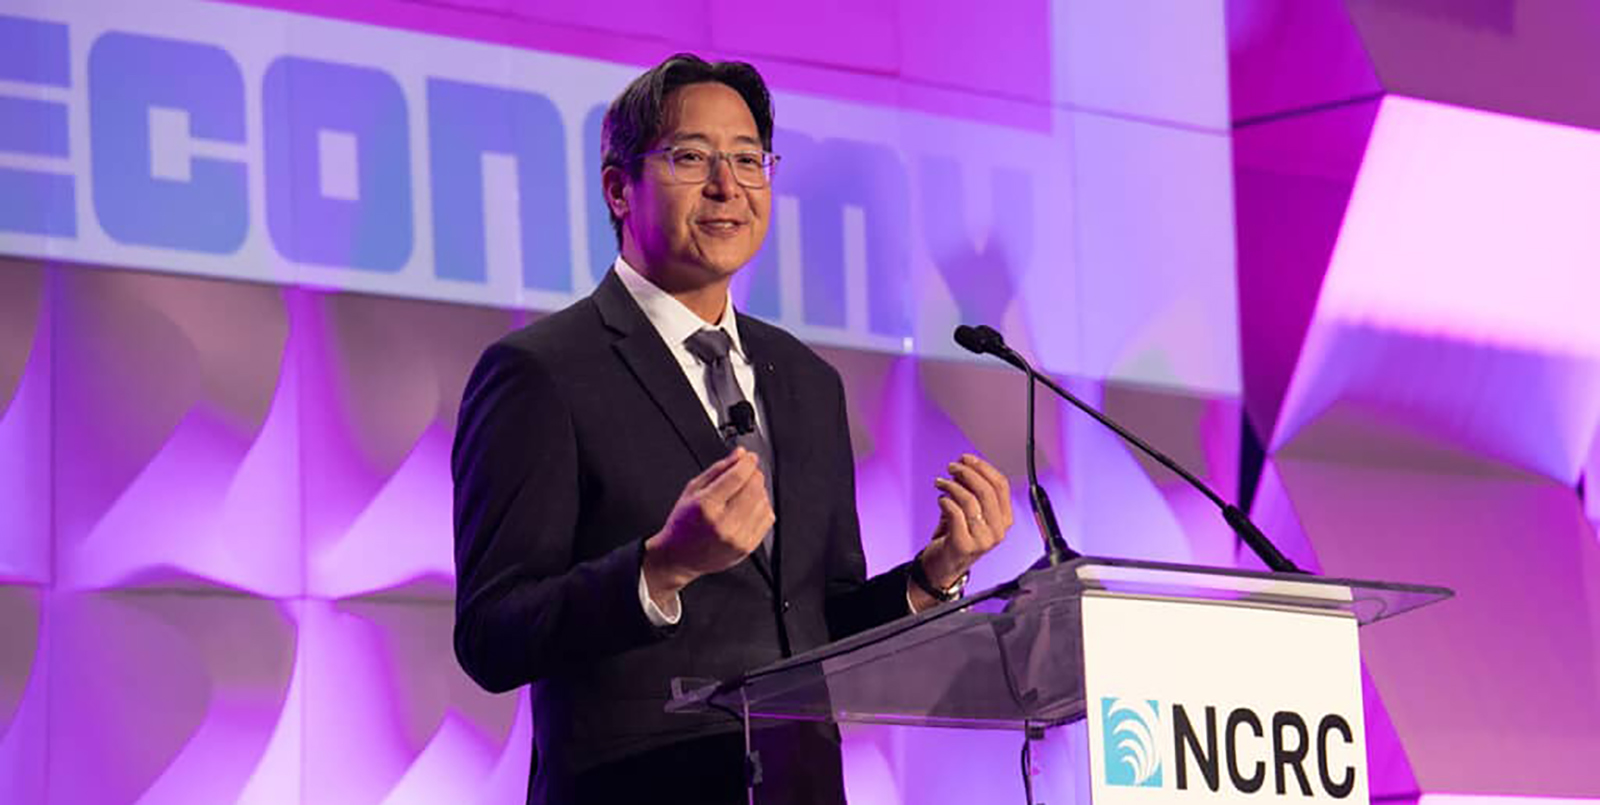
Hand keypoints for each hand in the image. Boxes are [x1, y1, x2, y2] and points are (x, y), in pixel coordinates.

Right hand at [642, 448, 773, 604]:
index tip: (750, 458)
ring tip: (745, 492)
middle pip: (754, 488)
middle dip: (754, 474)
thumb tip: (740, 454)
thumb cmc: (683, 524)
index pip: (737, 476)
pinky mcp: (747, 547)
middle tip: (747, 473)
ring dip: (759, 491)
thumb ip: (718, 469)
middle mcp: (723, 523)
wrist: (680, 557)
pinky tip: (750, 507)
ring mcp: (737, 537)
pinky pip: (767, 519)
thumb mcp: (693, 490)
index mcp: (706, 506)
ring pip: (764, 502)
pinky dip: (763, 507)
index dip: (748, 462)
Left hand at [920, 454, 1012, 590]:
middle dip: (967, 473)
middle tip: (951, 467)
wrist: (942, 567)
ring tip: (940, 482)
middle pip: (987, 490)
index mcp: (1004, 520)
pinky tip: (940, 500)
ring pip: (970, 500)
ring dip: (952, 485)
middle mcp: (998, 531)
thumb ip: (970, 490)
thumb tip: (964, 466)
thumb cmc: (955, 536)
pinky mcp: (964, 546)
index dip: (983, 467)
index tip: (966, 458)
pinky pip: (955, 514)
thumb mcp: (969, 511)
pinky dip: (945, 501)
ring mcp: (983, 540)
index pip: (1001, 485)